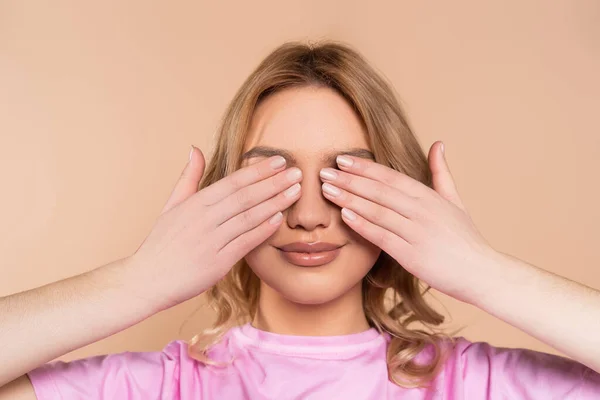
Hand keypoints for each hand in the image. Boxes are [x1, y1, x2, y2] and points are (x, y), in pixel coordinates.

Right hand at [129, 146, 301, 311]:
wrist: (146, 280)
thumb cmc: (161, 243)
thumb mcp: (171, 205)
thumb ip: (188, 177)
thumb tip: (195, 149)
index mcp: (195, 203)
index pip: (233, 182)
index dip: (258, 170)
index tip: (279, 161)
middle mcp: (204, 219)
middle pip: (245, 196)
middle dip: (274, 183)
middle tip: (298, 172)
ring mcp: (210, 240)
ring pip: (248, 217)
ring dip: (275, 203)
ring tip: (295, 192)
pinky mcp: (216, 262)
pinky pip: (244, 243)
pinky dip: (262, 230)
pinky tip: (279, 219)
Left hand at [319, 141, 497, 304]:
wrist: (482, 272)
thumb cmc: (465, 238)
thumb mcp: (455, 201)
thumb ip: (441, 173)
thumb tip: (438, 144)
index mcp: (429, 196)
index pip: (390, 177)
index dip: (364, 167)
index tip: (342, 159)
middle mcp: (423, 210)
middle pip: (379, 190)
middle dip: (349, 179)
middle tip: (323, 171)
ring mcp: (418, 232)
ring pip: (377, 211)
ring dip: (349, 198)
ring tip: (326, 190)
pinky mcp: (413, 255)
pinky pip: (383, 237)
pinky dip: (363, 225)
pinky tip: (344, 215)